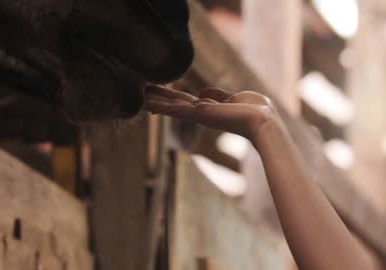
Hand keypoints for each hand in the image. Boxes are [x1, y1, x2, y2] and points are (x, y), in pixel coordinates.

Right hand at [144, 85, 279, 141]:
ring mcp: (199, 114)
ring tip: (139, 97)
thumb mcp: (235, 97)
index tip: (160, 92)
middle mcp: (202, 112)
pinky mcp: (198, 114)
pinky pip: (175, 109)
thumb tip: (204, 92)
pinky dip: (160, 106)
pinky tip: (147, 104)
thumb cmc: (256, 110)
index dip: (172, 96)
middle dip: (160, 96)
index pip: (186, 100)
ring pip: (172, 106)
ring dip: (155, 101)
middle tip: (142, 92)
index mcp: (210, 107)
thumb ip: (219, 95)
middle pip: (176, 102)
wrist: (263, 121)